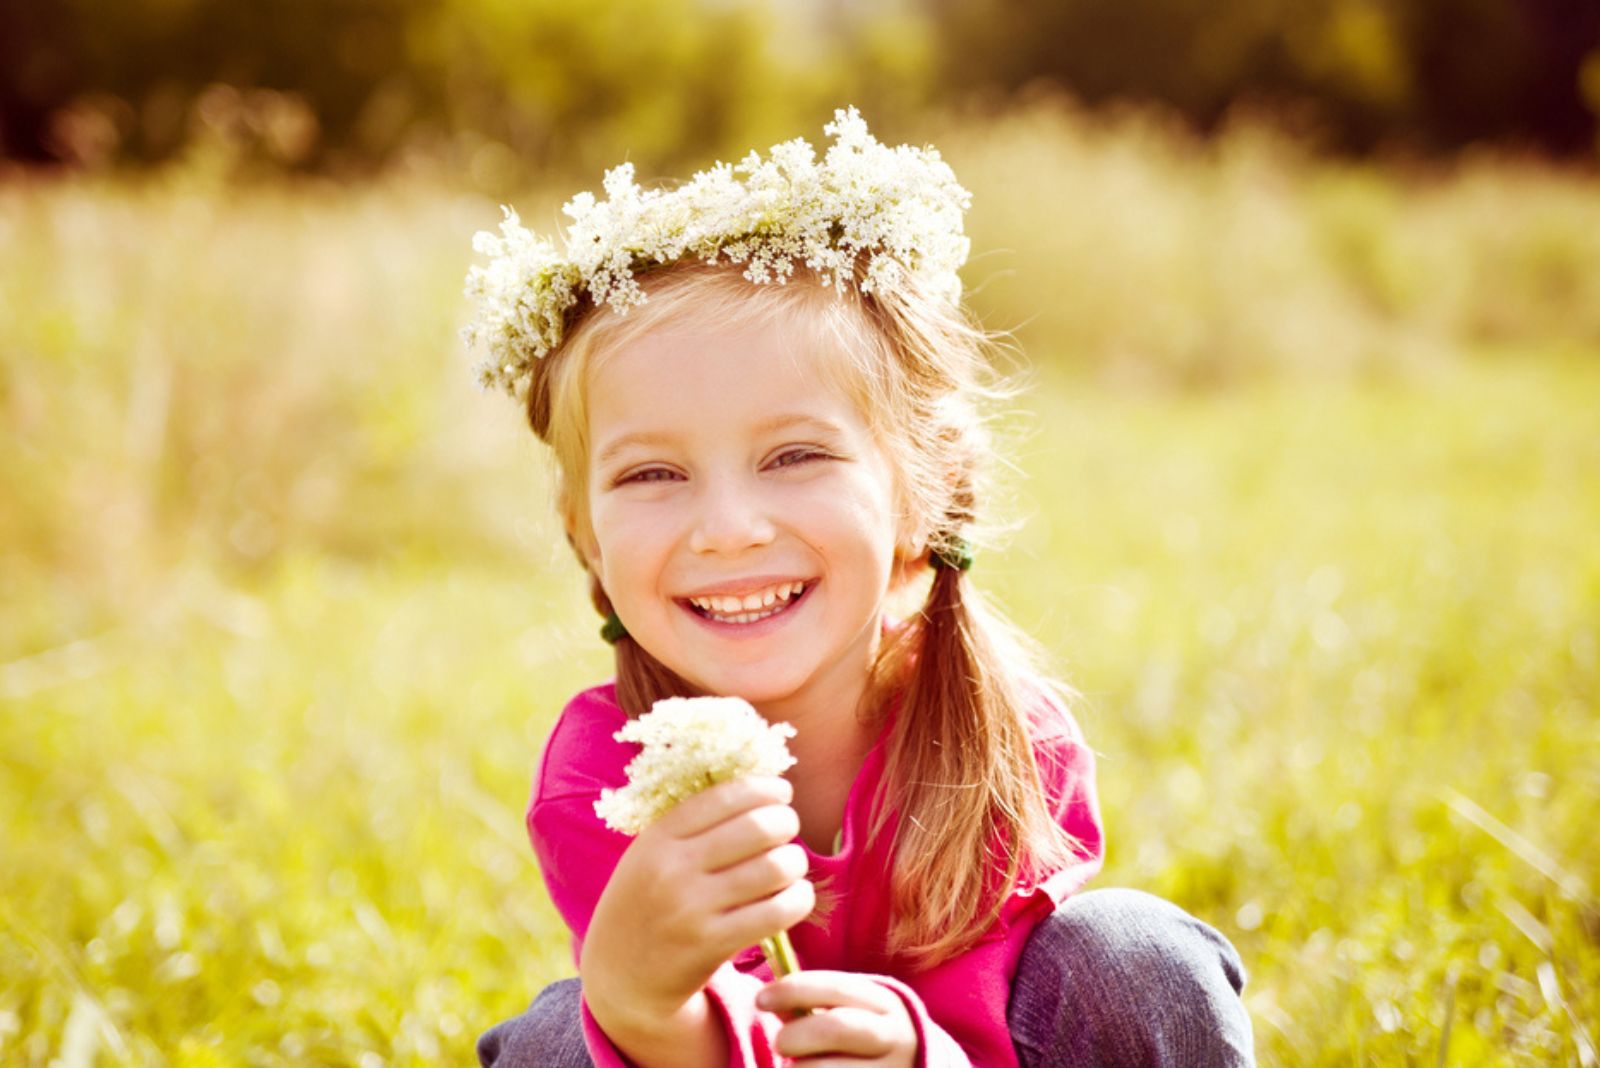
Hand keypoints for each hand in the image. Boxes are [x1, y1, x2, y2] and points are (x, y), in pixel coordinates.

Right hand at [581, 776, 813, 1025]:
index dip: (765, 788)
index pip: (726, 796)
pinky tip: (794, 896)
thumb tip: (758, 788)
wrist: (619, 975)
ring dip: (796, 862)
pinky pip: (776, 912)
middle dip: (786, 823)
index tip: (782, 792)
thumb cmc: (646, 904)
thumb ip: (693, 825)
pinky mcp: (712, 944)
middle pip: (759, 828)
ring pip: (774, 868)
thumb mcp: (651, 855)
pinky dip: (798, 899)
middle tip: (788, 830)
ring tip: (791, 865)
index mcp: (659, 837)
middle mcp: (673, 868)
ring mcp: (691, 908)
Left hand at [758, 971, 917, 1066]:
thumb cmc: (864, 1038)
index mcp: (885, 1003)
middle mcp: (895, 1036)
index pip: (835, 987)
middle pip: (836, 1028)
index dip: (793, 989)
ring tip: (798, 1067)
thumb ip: (813, 1005)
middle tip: (778, 1043)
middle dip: (797, 1034)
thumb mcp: (850, 1012)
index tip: (761, 998)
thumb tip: (771, 1001)